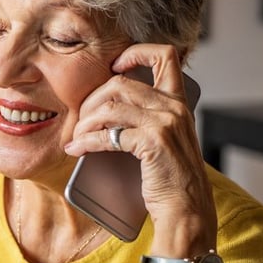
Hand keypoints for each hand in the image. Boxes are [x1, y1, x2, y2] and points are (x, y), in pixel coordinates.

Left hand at [65, 44, 215, 249]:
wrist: (186, 210)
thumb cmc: (170, 180)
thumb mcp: (164, 140)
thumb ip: (145, 119)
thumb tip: (102, 110)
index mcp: (178, 102)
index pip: (165, 55)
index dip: (135, 52)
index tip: (114, 66)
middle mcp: (174, 107)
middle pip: (120, 82)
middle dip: (91, 100)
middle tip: (80, 121)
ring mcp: (165, 123)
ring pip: (110, 106)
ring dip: (85, 122)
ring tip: (76, 137)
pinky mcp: (154, 142)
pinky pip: (109, 134)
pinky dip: (86, 141)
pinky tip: (76, 149)